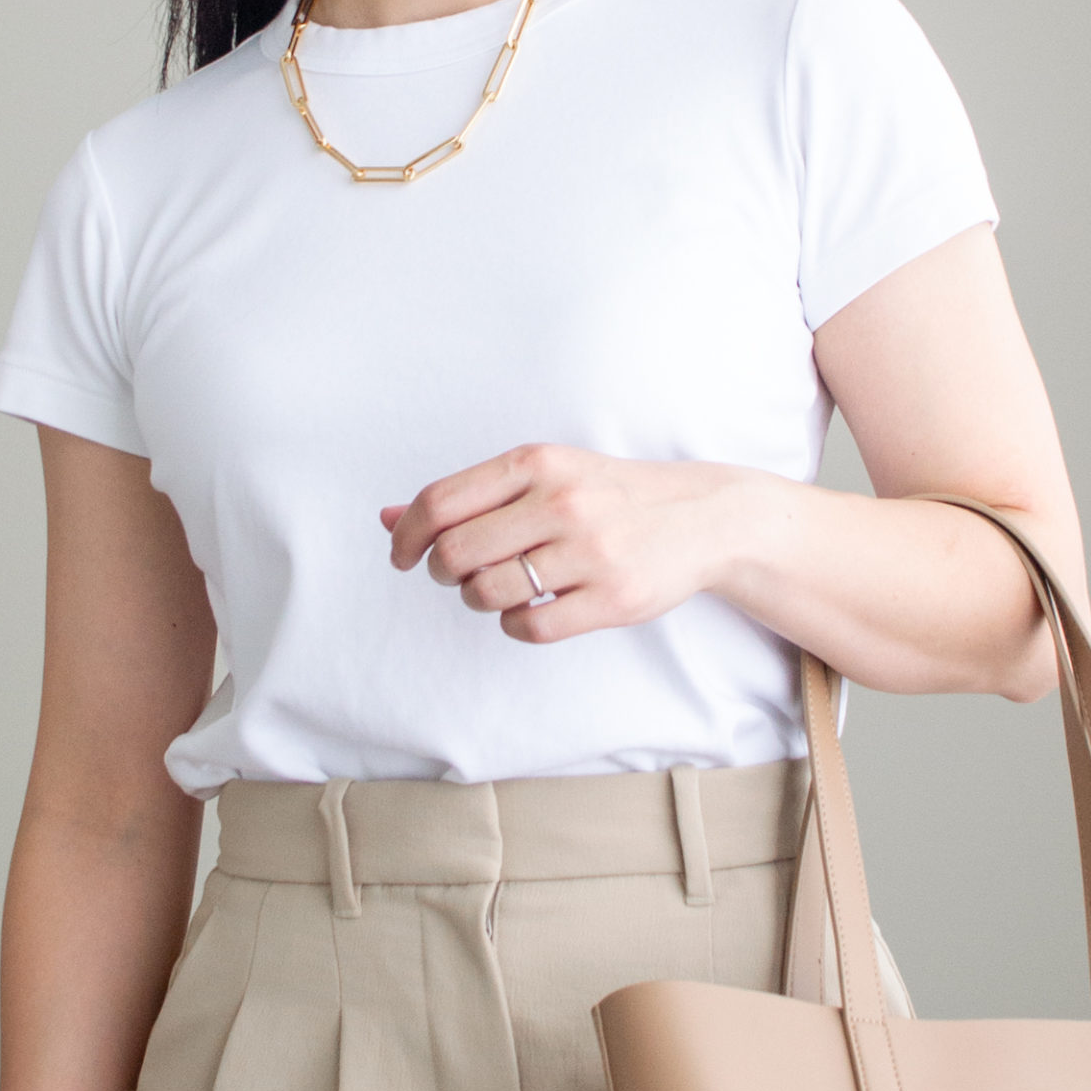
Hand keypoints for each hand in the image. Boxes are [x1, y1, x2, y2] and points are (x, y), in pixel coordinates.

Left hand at [380, 443, 755, 643]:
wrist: (702, 517)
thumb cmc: (608, 496)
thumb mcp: (543, 476)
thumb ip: (469, 497)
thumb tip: (389, 518)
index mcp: (538, 463)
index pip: (441, 503)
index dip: (408, 536)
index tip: (405, 556)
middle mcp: (562, 503)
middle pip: (456, 554)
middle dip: (445, 573)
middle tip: (461, 575)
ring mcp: (589, 553)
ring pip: (488, 594)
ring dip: (482, 600)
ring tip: (504, 589)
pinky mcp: (612, 599)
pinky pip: (529, 627)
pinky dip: (516, 625)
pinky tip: (532, 609)